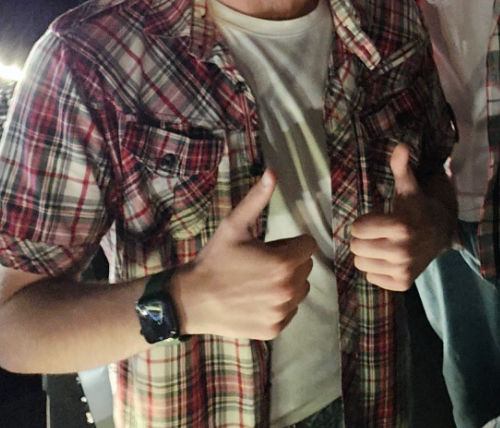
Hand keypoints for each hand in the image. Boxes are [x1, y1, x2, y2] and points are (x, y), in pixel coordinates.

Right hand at [170, 169, 316, 339]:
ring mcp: (282, 312)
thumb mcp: (234, 225)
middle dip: (289, 262)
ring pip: (300, 290)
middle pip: (306, 267)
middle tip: (260, 264)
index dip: (290, 243)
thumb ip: (257, 199)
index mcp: (284, 262)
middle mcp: (289, 289)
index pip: (308, 245)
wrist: (191, 300)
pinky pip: (289, 311)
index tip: (269, 247)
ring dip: (287, 284)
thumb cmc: (214, 260)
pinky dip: (278, 306)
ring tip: (258, 282)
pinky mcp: (275, 329)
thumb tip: (272, 171)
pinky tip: (256, 300)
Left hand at [349, 144, 452, 291]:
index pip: (357, 228)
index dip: (364, 222)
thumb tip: (400, 145)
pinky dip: (377, 269)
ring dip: (368, 254)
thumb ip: (401, 168)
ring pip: (361, 264)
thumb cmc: (418, 208)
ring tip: (382, 245)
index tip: (377, 218)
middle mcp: (402, 252)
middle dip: (363, 238)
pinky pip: (371, 277)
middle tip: (377, 233)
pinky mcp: (402, 283)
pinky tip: (390, 259)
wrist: (441, 233)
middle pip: (356, 248)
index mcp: (401, 227)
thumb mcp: (409, 188)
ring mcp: (403, 270)